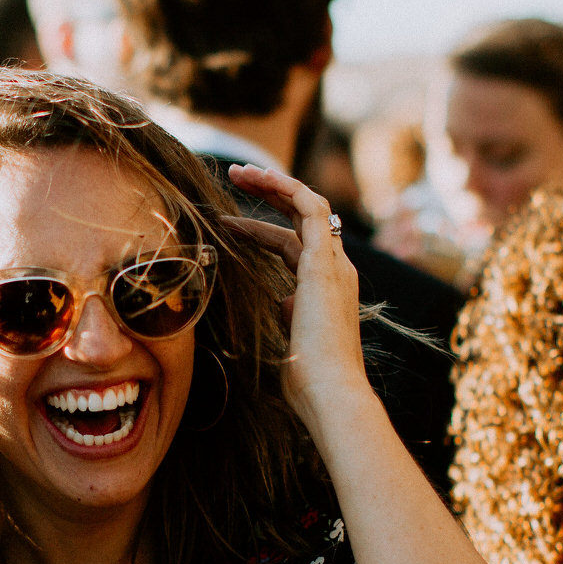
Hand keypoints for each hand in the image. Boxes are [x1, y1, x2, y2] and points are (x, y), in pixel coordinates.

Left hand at [222, 162, 370, 434]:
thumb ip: (283, 320)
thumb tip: (274, 306)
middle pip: (302, 217)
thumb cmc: (307, 382)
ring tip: (239, 171)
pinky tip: (259, 178)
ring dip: (273, 184)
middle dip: (269, 194)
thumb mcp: (288, 343)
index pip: (293, 245)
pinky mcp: (325, 261)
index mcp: (325, 290)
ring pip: (308, 205)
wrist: (330, 392)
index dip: (259, 231)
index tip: (226, 224)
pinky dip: (285, 188)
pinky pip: (310, 207)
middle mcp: (336, 271)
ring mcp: (334, 264)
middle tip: (235, 176)